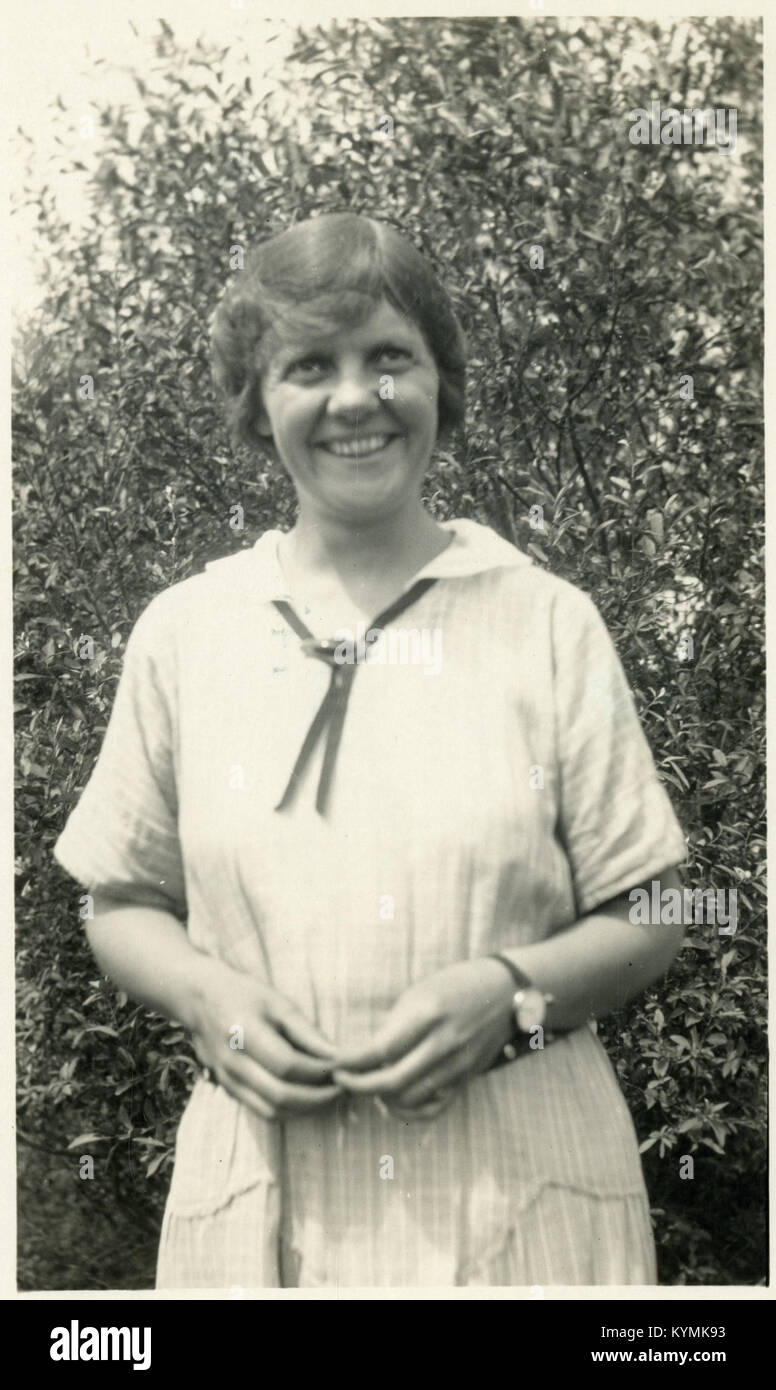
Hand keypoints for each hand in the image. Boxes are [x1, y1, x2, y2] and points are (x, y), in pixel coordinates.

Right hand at [190, 960, 341, 1119]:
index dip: (319, 1072)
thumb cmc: (244, 994)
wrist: (199, 999)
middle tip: (344, 1088)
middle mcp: (232, 1063)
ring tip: (330, 1096)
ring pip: (272, 1111)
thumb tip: (337, 1056)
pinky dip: (290, 1112)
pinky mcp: (228, 1090)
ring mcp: (227, 1080)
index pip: (288, 1066)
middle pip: (280, 1095)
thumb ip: (306, 1032)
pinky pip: (262, 1111)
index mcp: (243, 1033)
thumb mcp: (277, 1002)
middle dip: (319, 1097)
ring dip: (306, 1110)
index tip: (344, 1069)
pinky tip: (308, 1099)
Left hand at [331, 959, 515, 1118]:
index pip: (380, 1050)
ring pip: (409, 1099)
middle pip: (392, 1081)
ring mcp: (458, 1065)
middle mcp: (444, 1043)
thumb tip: (361, 1057)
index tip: (334, 1063)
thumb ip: (395, 1026)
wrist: (504, 991)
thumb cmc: (454, 985)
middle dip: (359, 1086)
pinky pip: (433, 1108)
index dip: (351, 1062)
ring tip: (367, 1085)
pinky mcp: (467, 1079)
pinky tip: (393, 1101)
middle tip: (342, 1079)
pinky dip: (409, 1111)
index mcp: (428, 1015)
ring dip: (381, 1098)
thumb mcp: (419, 994)